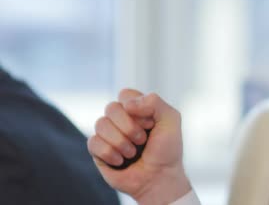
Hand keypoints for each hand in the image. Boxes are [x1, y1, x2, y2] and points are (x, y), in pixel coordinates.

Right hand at [87, 89, 191, 204]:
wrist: (158, 178)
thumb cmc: (167, 150)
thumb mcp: (171, 120)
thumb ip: (154, 102)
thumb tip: (127, 104)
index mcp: (137, 108)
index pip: (125, 95)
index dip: (136, 108)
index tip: (150, 124)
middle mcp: (121, 118)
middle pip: (111, 107)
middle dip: (129, 127)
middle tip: (142, 140)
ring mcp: (108, 133)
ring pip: (100, 124)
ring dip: (120, 141)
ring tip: (132, 153)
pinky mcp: (98, 150)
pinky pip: (93, 142)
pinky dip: (110, 153)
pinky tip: (120, 160)